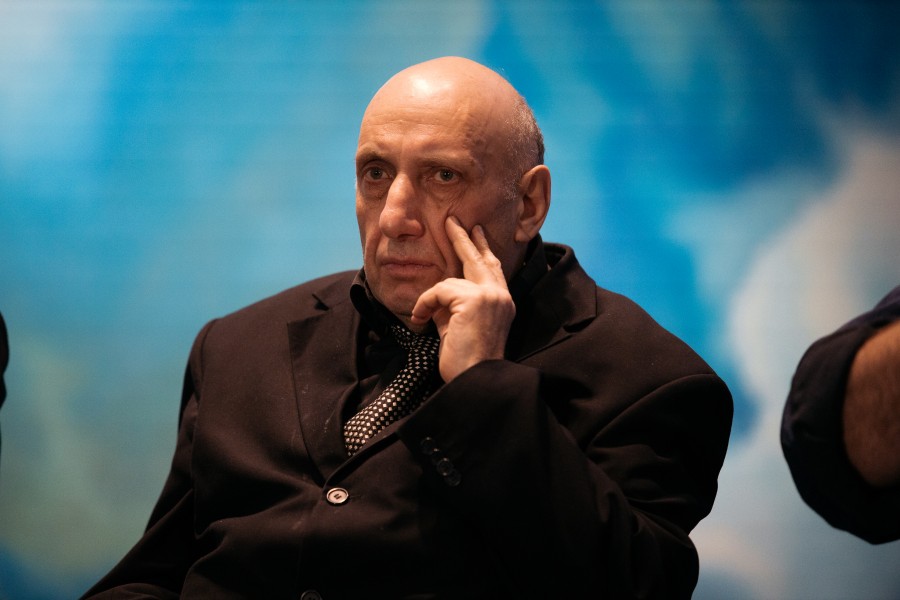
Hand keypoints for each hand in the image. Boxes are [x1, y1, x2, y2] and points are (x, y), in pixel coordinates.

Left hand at [410, 216, 515, 381]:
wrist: (473, 379)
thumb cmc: (464, 360)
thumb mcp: (458, 325)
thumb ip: (454, 304)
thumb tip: (439, 292)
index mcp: (502, 302)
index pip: (492, 268)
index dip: (482, 249)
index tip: (475, 232)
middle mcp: (501, 296)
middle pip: (480, 259)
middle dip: (463, 238)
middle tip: (452, 220)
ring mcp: (491, 296)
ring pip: (450, 281)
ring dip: (430, 299)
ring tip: (423, 317)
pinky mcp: (476, 300)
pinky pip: (439, 290)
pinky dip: (425, 304)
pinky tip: (422, 319)